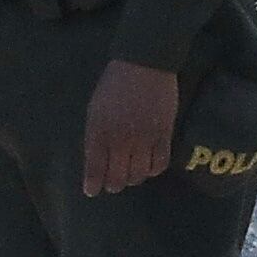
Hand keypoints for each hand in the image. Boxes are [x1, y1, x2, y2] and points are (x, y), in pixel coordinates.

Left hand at [80, 58, 178, 195]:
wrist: (144, 65)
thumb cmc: (114, 85)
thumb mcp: (95, 109)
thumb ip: (96, 134)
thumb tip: (98, 158)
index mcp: (99, 131)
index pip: (95, 167)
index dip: (93, 183)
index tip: (92, 192)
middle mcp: (120, 139)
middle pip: (118, 175)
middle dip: (114, 184)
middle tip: (114, 184)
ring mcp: (144, 138)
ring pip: (139, 173)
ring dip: (133, 178)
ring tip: (132, 175)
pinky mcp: (164, 134)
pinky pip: (160, 162)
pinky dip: (153, 170)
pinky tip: (149, 167)